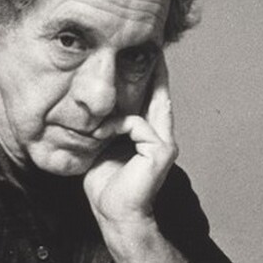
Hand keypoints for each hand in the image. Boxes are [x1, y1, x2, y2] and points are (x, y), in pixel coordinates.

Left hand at [83, 54, 177, 228]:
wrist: (114, 213)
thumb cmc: (104, 185)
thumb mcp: (101, 147)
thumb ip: (107, 129)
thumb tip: (97, 111)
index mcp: (149, 138)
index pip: (153, 101)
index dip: (152, 80)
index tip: (147, 58)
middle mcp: (162, 138)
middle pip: (160, 97)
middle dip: (158, 72)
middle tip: (154, 49)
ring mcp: (164, 144)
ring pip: (148, 107)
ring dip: (120, 105)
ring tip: (106, 105)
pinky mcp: (162, 151)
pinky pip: (136, 124)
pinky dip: (116, 126)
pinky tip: (101, 134)